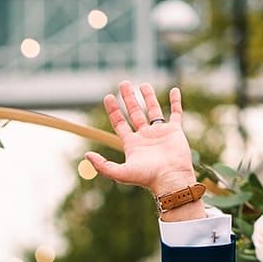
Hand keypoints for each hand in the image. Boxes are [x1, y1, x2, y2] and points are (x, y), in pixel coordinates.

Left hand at [83, 82, 198, 201]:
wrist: (171, 178)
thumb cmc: (147, 177)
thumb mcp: (120, 173)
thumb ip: (102, 165)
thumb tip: (86, 155)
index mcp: (132, 144)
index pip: (120, 123)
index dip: (113, 110)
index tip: (108, 97)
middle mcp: (145, 137)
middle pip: (134, 113)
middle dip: (128, 98)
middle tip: (123, 83)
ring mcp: (160, 133)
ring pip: (153, 110)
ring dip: (148, 97)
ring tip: (143, 84)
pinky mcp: (175, 131)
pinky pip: (176, 113)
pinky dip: (175, 102)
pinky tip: (174, 90)